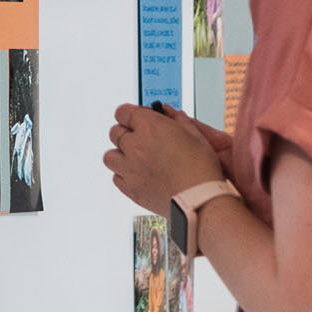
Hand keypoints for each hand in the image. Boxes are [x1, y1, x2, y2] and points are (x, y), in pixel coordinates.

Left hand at [104, 102, 225, 215]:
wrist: (198, 199)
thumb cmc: (200, 167)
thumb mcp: (195, 134)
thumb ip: (177, 120)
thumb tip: (169, 114)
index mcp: (149, 127)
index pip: (123, 112)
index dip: (129, 113)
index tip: (135, 117)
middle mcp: (134, 146)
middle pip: (115, 132)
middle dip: (126, 131)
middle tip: (139, 137)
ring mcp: (129, 168)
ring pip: (110, 156)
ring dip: (120, 153)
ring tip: (135, 157)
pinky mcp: (130, 188)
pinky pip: (116, 177)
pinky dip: (123, 174)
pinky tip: (138, 174)